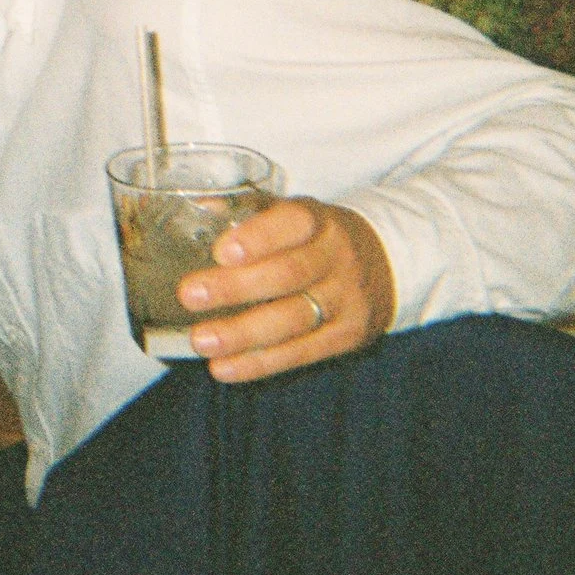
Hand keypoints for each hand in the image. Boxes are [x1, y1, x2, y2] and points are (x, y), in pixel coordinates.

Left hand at [177, 198, 395, 382]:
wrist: (385, 267)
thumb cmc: (315, 239)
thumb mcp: (292, 216)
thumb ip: (247, 212)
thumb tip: (199, 206)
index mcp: (320, 221)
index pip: (295, 222)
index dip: (259, 237)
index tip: (221, 251)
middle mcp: (337, 258)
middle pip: (289, 274)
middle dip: (236, 287)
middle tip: (189, 294)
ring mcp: (346, 300)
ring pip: (294, 319)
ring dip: (243, 333)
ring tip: (201, 340)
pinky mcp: (347, 337)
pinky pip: (301, 353)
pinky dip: (259, 363)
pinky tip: (223, 368)